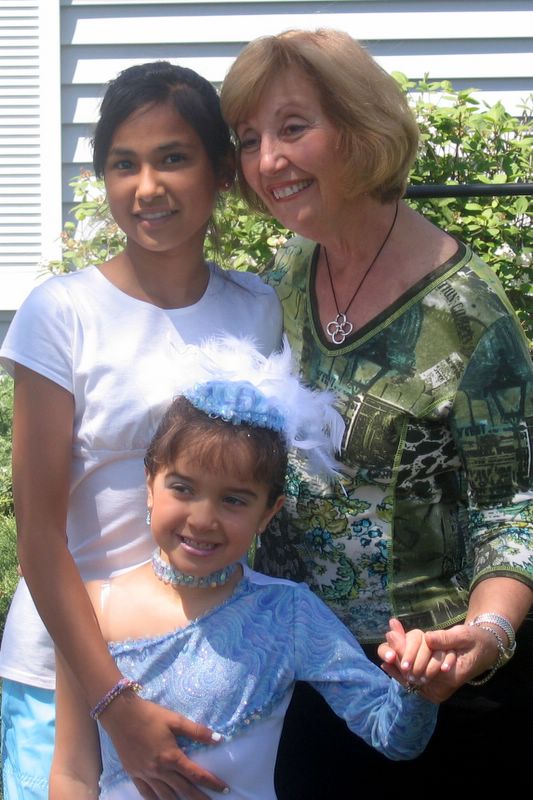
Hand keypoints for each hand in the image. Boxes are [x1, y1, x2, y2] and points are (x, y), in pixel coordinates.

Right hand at [100, 693, 228, 798]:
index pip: (196, 774)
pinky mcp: (134, 774)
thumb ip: (197, 732)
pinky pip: (146, 794)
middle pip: (184, 790)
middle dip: (200, 798)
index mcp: (172, 757)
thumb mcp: (175, 720)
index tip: (224, 789)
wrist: (121, 715)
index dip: (212, 783)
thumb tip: (218, 739)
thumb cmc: (150, 715)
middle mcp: (159, 770)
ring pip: (165, 797)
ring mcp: (145, 775)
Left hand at [378, 619, 501, 702]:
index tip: (391, 637)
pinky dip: (400, 670)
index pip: (420, 669)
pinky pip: (413, 680)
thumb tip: (427, 638)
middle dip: (399, 658)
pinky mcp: (433, 684)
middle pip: (412, 675)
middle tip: (387, 641)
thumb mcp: (463, 636)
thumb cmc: (476, 641)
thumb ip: (445, 639)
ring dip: (397, 666)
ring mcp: (436, 689)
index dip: (404, 654)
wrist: (486, 650)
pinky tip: (388, 662)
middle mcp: (442, 688)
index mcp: (450, 677)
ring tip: (385, 654)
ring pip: (410, 679)